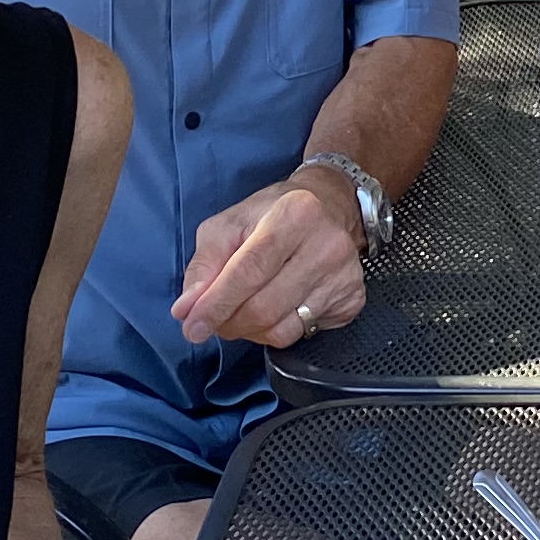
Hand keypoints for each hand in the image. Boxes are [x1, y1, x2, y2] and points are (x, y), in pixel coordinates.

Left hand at [169, 174, 365, 348]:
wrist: (329, 205)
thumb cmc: (274, 214)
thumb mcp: (229, 223)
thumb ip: (204, 264)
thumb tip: (187, 309)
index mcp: (295, 214)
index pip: (248, 271)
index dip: (216, 303)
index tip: (192, 326)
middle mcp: (327, 245)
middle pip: (265, 307)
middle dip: (229, 322)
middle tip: (214, 320)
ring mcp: (344, 275)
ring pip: (282, 329)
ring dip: (250, 331)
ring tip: (242, 312)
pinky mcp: (353, 299)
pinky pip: (303, 334)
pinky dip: (277, 331)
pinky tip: (275, 308)